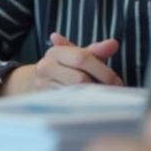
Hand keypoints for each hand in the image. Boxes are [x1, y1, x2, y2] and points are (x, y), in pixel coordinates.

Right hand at [0, 33, 121, 95]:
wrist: (32, 82)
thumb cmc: (63, 68)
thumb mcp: (76, 56)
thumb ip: (95, 51)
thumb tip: (114, 43)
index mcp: (56, 52)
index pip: (82, 58)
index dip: (103, 70)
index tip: (117, 82)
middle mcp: (46, 67)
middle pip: (79, 79)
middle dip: (99, 86)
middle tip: (112, 93)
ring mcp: (42, 86)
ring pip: (74, 95)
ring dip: (92, 98)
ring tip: (102, 100)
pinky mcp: (44, 103)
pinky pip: (68, 106)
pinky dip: (82, 107)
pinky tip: (90, 107)